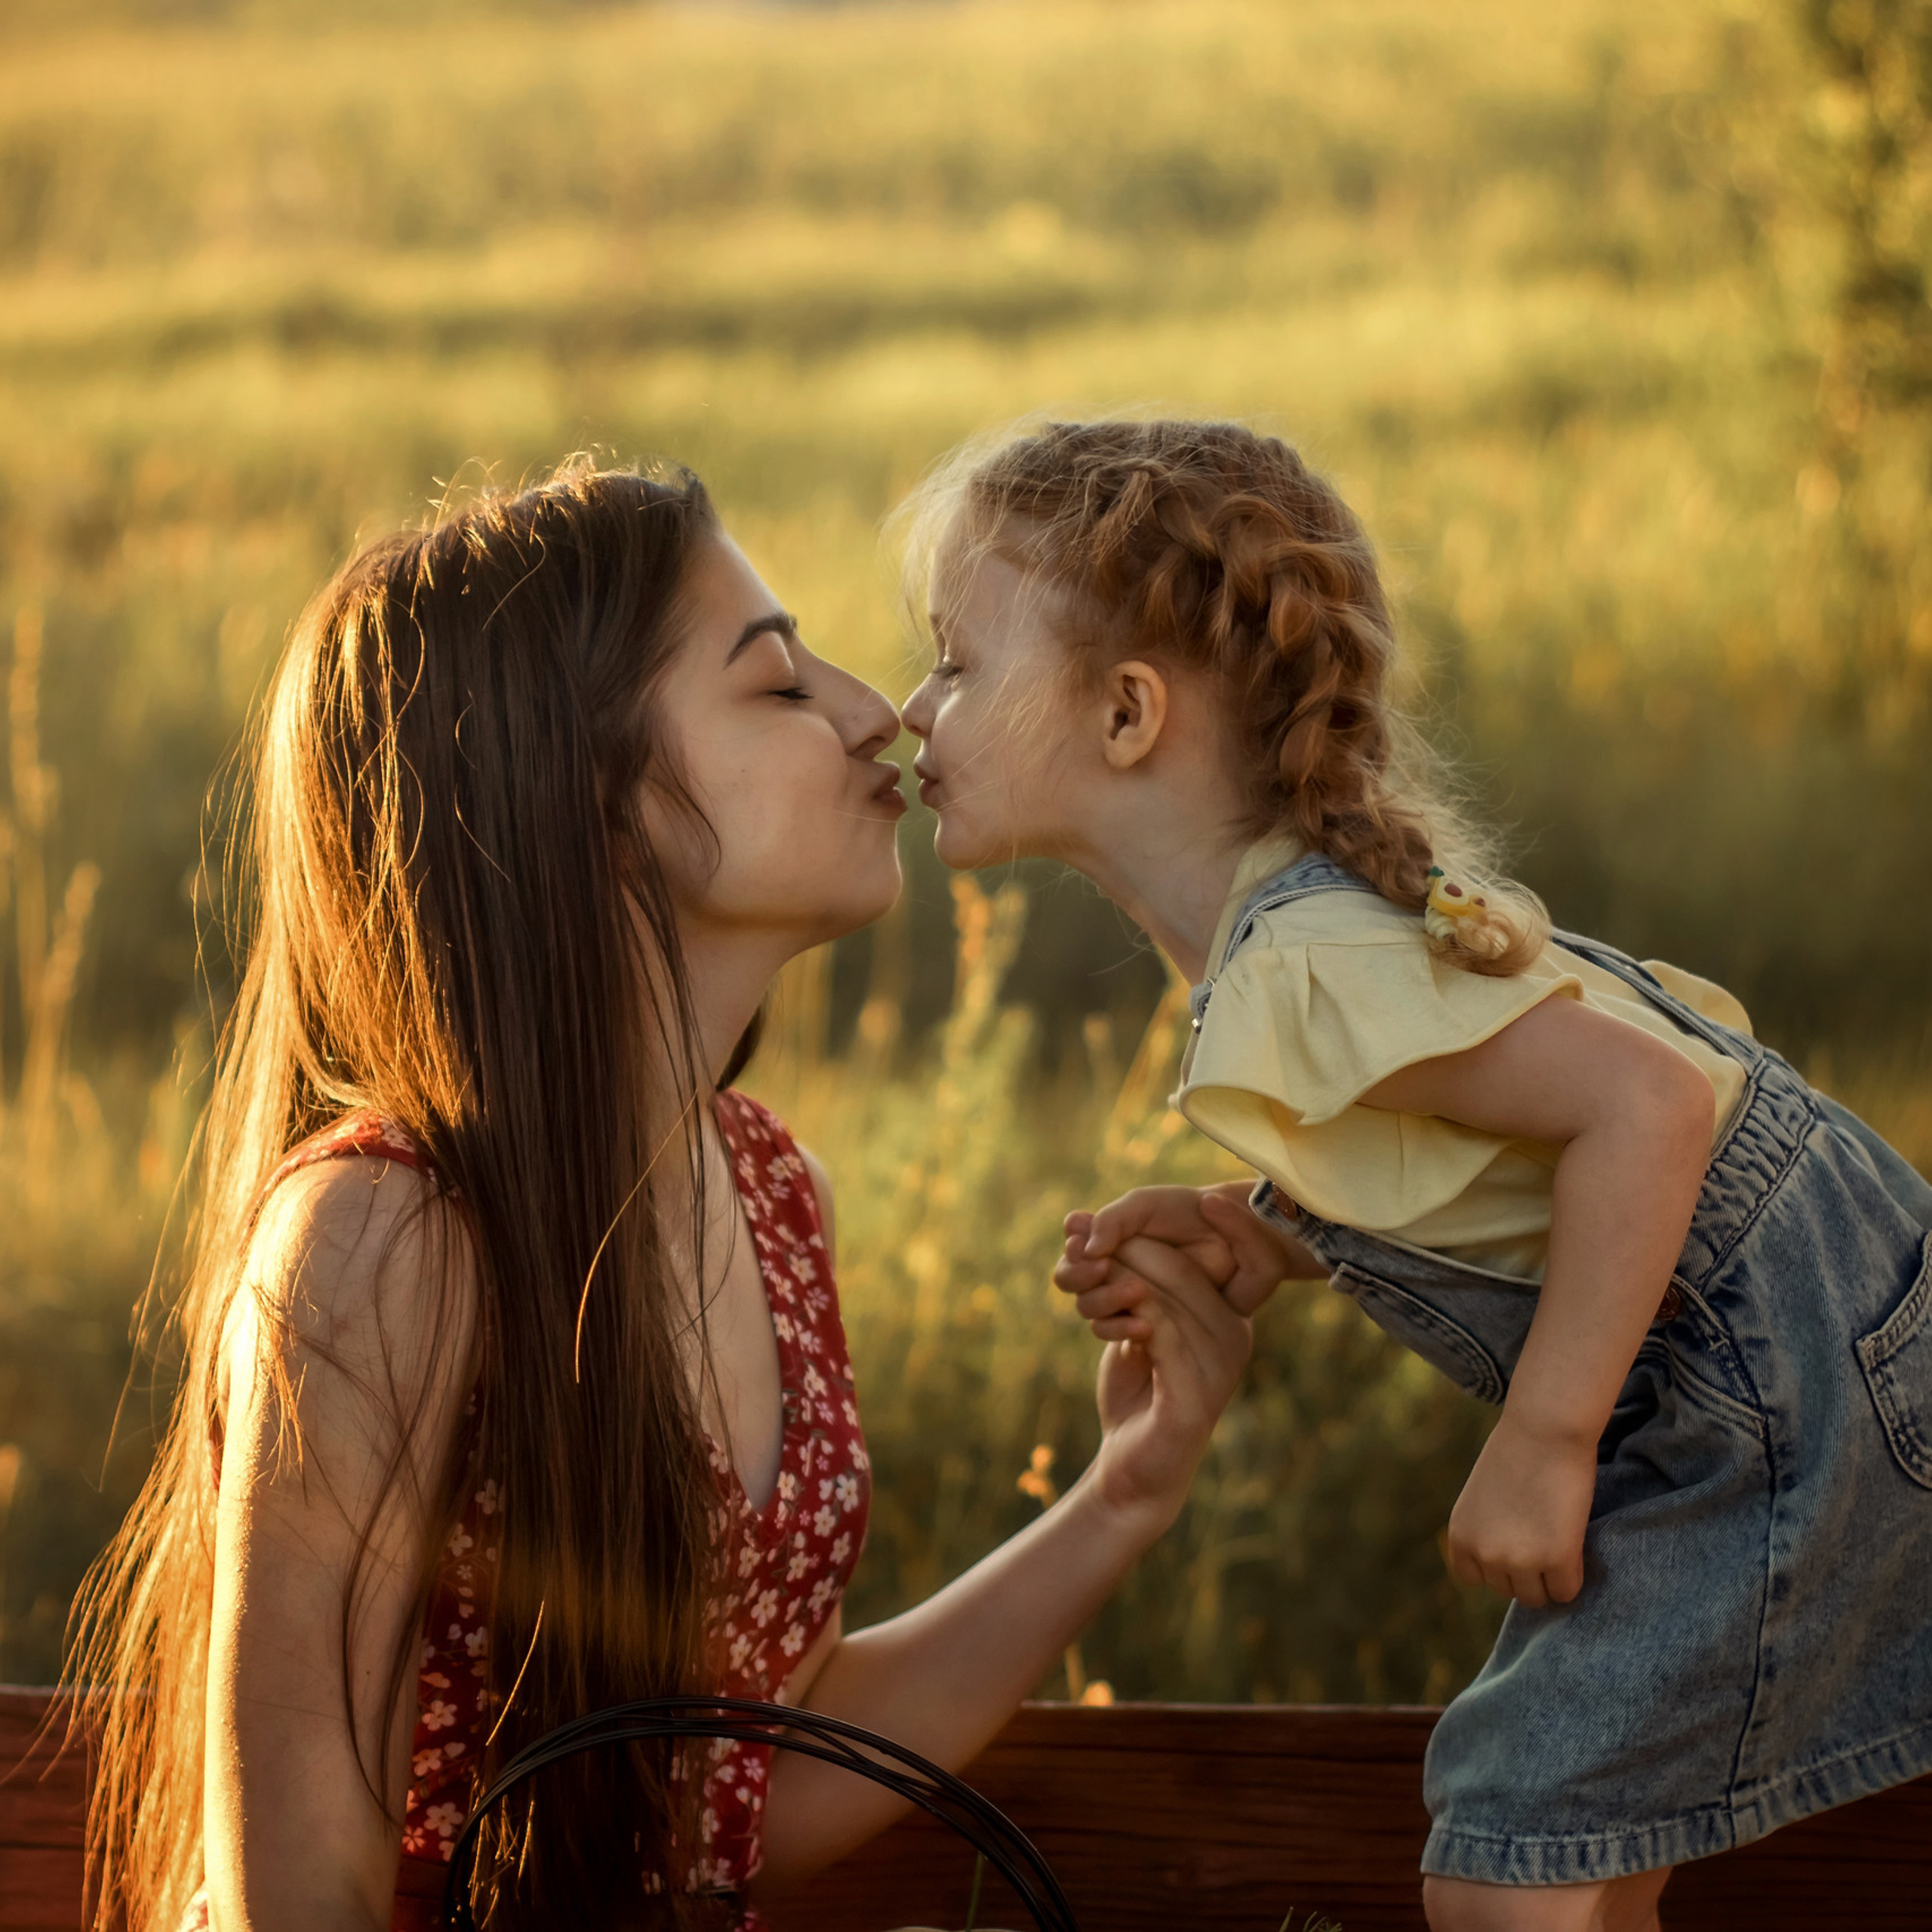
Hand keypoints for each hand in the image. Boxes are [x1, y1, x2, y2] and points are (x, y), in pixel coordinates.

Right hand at [1055, 1182, 1299, 1321]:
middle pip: (1068, 1279)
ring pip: (1086, 1307)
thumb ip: (1111, 1221)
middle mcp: (1111, 1266)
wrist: (1231, 1238)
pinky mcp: (1142, 1321)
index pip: (1072, 1248)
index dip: (1073, 1250)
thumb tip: (1085, 1249)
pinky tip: (1143, 1323)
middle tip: (1103, 1268)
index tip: (1087, 1247)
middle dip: (1079, 1276)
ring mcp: (1124, 1296)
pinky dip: (1119, 1326)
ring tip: (1137, 1290)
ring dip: (1102, 1299)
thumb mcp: (1145, 1205)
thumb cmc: (1189, 1213)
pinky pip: (1111, 1331)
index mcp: (1107, 1236)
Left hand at [1086, 1233, 1252, 1533]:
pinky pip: (1162, 1335)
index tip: (1094, 1218)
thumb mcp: (1135, 1332)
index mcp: (1229, 1318)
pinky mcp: (1198, 1394)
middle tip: (1077, 1236)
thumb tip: (1089, 1228)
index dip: (1144, 1235)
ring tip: (1076, 1264)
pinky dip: (1125, 1314)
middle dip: (1125, 1248)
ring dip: (1114, 1277)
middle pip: (1180, 1272)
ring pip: (1165, 1299)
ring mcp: (1221, 1367)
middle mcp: (1235, 1338)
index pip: (1193, 1259)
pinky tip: (1097, 1308)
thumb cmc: (1135, 1396)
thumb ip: (1130, 1289)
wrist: (1133, 1471)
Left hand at [1444, 1411, 1598, 1607]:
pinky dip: (1573, 1577)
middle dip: (1525, 1571)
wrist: (1545, 1429)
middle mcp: (1484, 1554)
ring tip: (1557, 1539)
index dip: (1497, 1563)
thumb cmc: (1516, 1454)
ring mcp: (1520, 1561)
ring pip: (1537, 1597)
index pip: (1475, 1579)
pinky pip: (1566, 1591)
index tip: (1514, 1541)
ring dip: (1549, 1577)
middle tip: (1541, 1535)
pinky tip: (1574, 1546)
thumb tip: (1506, 1571)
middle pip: (1509, 1590)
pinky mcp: (1557, 1559)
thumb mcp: (1481, 1499)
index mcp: (1461, 1537)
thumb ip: (1486, 1534)